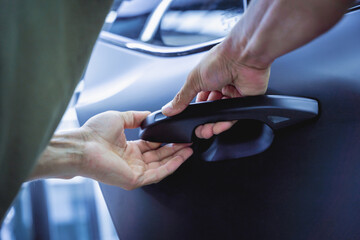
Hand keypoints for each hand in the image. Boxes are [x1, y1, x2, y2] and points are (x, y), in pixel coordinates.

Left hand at [31, 111, 192, 189]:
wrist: (81, 146)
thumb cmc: (93, 134)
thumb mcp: (119, 118)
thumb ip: (136, 117)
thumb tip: (150, 114)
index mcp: (128, 148)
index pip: (152, 146)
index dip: (165, 140)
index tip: (176, 133)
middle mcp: (132, 161)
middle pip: (159, 156)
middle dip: (175, 148)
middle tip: (188, 141)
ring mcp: (134, 171)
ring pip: (161, 165)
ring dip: (176, 157)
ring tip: (189, 148)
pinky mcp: (135, 179)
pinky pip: (158, 173)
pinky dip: (171, 165)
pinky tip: (181, 157)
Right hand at [162, 42, 269, 138]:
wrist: (242, 56)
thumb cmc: (221, 59)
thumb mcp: (194, 80)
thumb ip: (181, 98)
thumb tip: (168, 109)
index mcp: (207, 80)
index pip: (199, 102)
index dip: (195, 114)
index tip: (190, 122)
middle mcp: (221, 87)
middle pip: (211, 111)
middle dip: (205, 122)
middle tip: (201, 130)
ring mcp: (233, 93)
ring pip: (222, 115)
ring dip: (216, 124)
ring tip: (210, 129)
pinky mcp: (245, 99)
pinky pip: (235, 115)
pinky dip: (228, 122)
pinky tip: (222, 123)